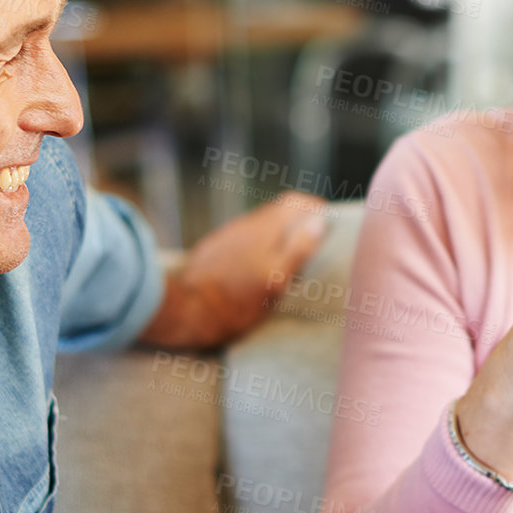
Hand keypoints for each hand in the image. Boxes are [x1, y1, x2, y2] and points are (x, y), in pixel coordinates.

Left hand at [138, 191, 327, 349]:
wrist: (184, 310)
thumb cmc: (235, 301)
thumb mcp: (275, 280)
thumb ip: (298, 249)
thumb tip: (319, 221)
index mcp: (265, 228)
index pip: (296, 202)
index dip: (315, 209)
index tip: (329, 224)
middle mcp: (245, 225)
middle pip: (278, 214)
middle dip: (298, 225)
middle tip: (313, 247)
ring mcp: (227, 237)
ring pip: (259, 229)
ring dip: (276, 238)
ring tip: (288, 263)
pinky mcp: (213, 250)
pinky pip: (242, 242)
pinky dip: (257, 249)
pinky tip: (257, 271)